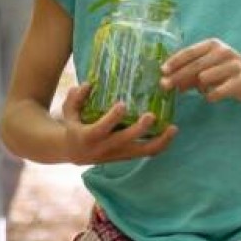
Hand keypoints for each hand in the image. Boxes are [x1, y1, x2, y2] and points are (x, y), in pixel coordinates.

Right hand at [60, 84, 177, 164]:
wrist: (72, 152)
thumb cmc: (73, 127)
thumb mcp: (68, 112)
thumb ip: (75, 98)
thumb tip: (88, 84)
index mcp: (89, 136)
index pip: (102, 128)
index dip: (112, 118)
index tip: (122, 104)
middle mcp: (106, 148)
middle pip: (126, 141)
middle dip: (140, 129)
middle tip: (151, 115)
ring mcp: (118, 154)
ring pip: (143, 151)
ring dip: (160, 141)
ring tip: (173, 128)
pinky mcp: (127, 156)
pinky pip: (146, 153)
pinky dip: (160, 145)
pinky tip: (170, 133)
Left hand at [160, 38, 240, 102]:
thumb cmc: (224, 70)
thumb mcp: (207, 65)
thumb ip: (188, 72)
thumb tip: (167, 80)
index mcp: (213, 45)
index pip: (189, 52)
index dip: (175, 61)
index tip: (162, 70)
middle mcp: (223, 52)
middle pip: (195, 66)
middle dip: (177, 76)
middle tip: (164, 86)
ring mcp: (233, 66)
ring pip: (205, 78)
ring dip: (199, 87)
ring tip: (201, 89)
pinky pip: (217, 92)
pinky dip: (210, 96)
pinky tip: (210, 97)